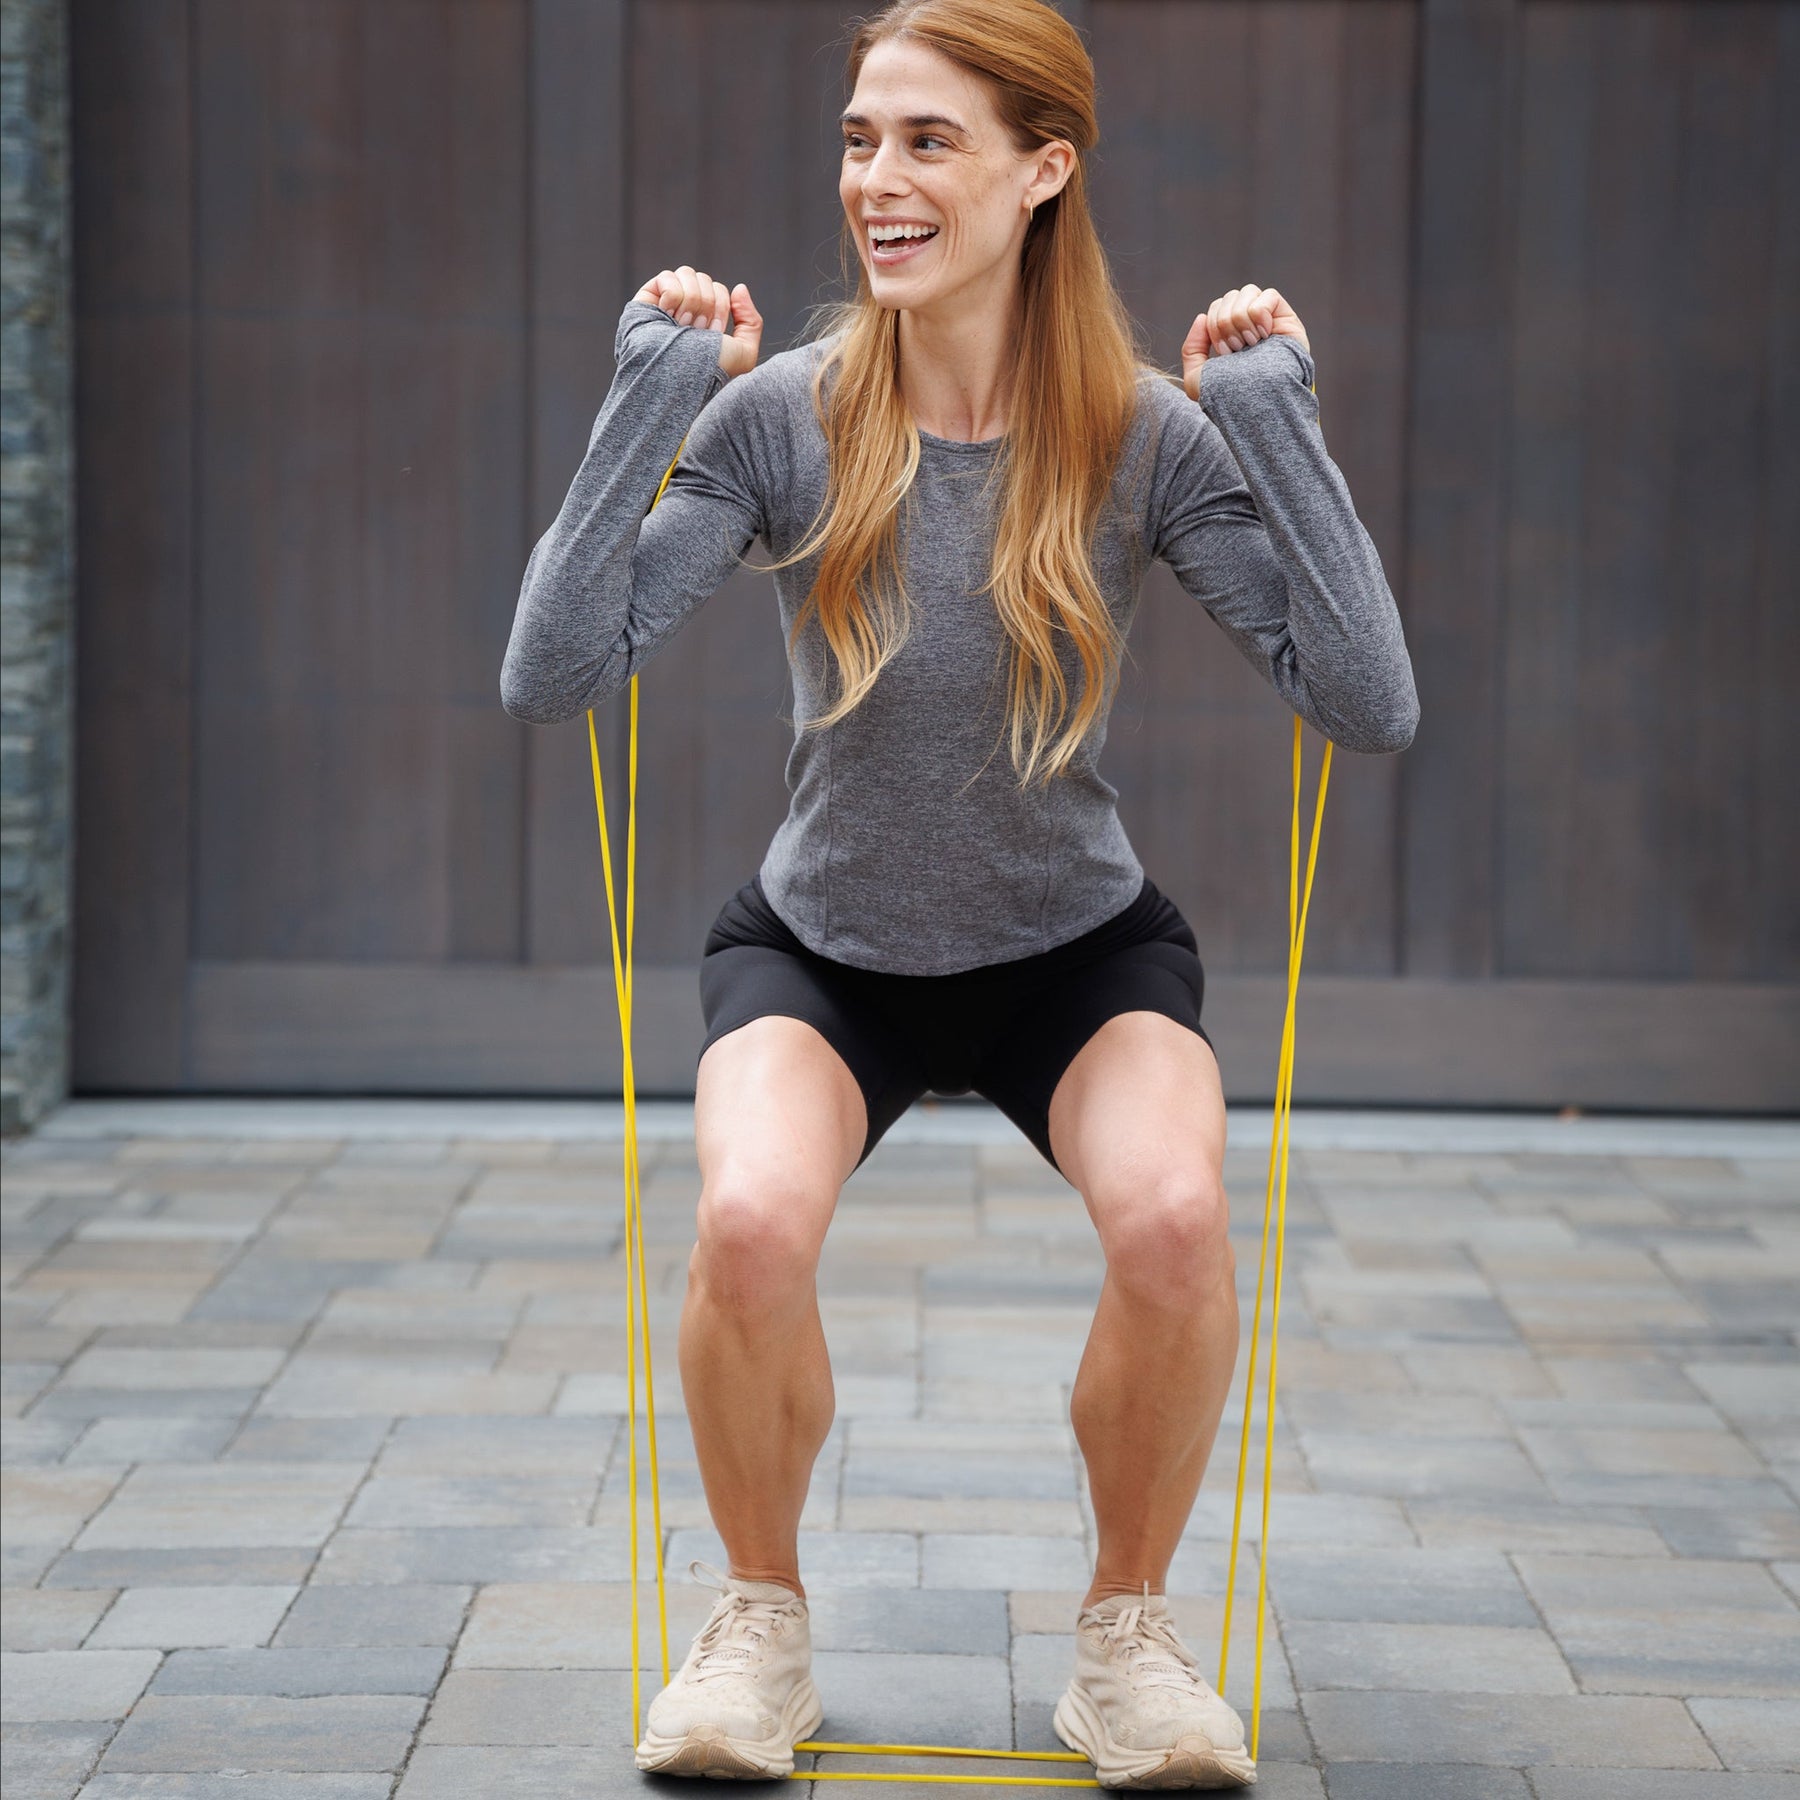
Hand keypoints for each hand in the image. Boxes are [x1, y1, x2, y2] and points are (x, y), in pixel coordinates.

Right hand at [633, 265, 762, 377]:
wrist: (679, 375)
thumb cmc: (709, 369)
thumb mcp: (744, 354)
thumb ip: (751, 321)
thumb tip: (739, 287)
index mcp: (705, 319)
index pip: (719, 290)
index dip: (720, 309)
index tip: (712, 334)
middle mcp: (686, 309)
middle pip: (705, 279)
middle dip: (706, 305)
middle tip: (696, 331)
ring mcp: (666, 302)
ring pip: (687, 273)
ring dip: (691, 300)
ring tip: (681, 324)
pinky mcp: (647, 299)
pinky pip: (667, 277)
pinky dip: (672, 295)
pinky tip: (667, 315)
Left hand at [1181, 284, 1308, 399]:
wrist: (1256, 404)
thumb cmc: (1228, 398)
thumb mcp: (1196, 378)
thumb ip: (1191, 348)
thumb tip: (1202, 317)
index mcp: (1231, 335)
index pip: (1216, 307)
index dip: (1213, 326)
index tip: (1224, 354)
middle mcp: (1249, 325)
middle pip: (1229, 297)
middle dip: (1225, 325)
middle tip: (1237, 350)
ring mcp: (1269, 320)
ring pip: (1247, 292)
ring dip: (1241, 320)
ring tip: (1250, 344)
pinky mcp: (1286, 318)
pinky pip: (1267, 295)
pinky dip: (1260, 314)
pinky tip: (1264, 335)